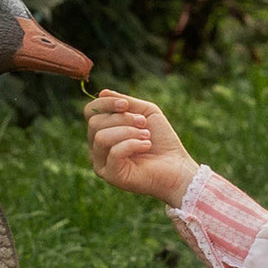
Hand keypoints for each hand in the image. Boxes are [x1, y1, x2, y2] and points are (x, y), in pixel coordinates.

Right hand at [87, 89, 197, 207]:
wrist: (177, 167)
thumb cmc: (162, 140)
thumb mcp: (146, 113)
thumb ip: (125, 102)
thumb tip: (102, 92)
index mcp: (103, 131)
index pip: (90, 112)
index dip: (106, 103)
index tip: (126, 104)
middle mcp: (97, 147)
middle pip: (95, 123)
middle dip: (122, 119)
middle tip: (143, 123)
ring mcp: (101, 163)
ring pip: (101, 137)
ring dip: (128, 132)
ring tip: (146, 136)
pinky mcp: (111, 175)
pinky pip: (113, 152)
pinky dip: (133, 144)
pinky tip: (146, 146)